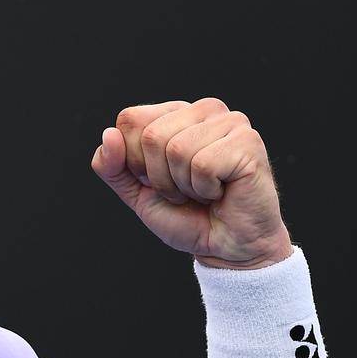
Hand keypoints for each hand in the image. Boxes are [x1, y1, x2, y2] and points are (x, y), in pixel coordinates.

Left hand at [90, 98, 292, 268]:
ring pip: (177, 149)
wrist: (226, 247)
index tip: (158, 180)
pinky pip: (203, 164)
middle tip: (184, 191)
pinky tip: (221, 192)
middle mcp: (204, 110)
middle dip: (158, 177)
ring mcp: (230, 122)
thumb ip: (111, 166)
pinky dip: (204, 189)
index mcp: (175, 114)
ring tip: (204, 192)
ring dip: (183, 185)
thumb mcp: (135, 192)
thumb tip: (108, 135)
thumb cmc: (186, 216)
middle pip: (151, 135)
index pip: (130, 120)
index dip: (134, 160)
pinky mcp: (248, 142)